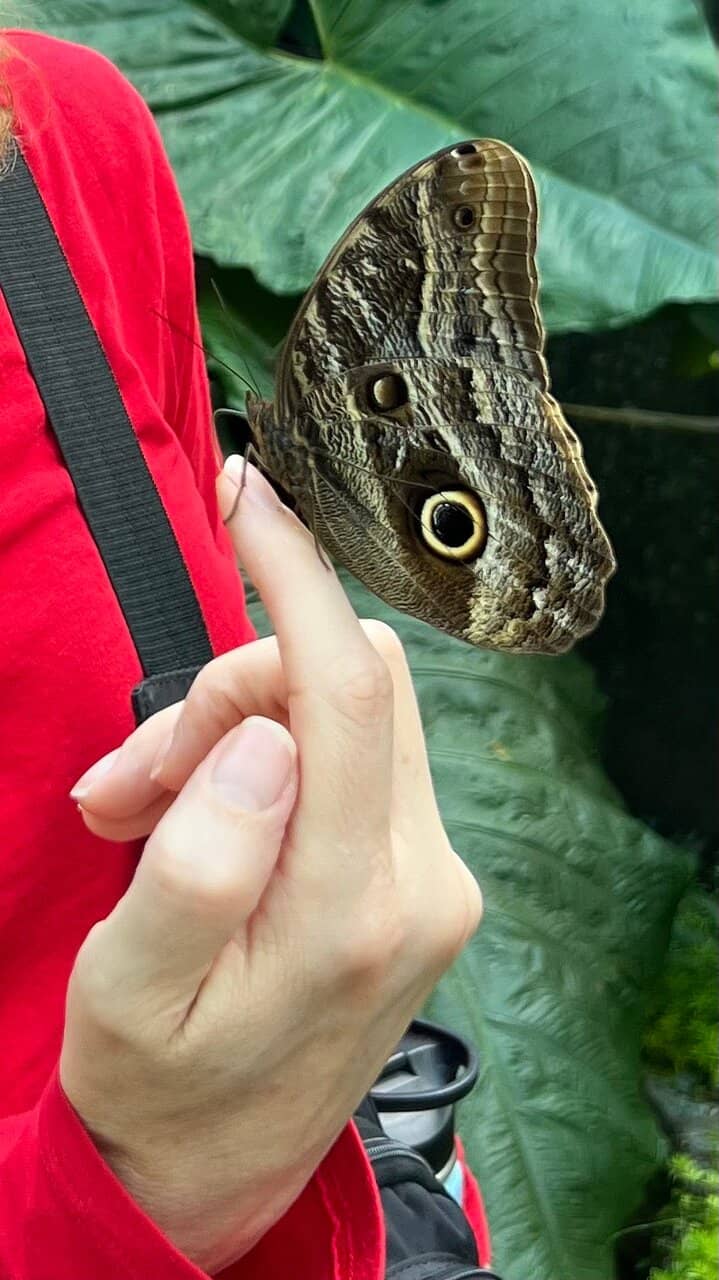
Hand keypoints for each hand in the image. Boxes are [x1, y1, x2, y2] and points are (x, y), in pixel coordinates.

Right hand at [63, 460, 481, 1272]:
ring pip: (353, 711)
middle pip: (348, 685)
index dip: (296, 577)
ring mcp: (434, 879)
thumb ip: (197, 863)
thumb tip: (260, 736)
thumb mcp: (130, 992)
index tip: (247, 497)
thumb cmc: (161, 1086)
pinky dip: (278, 754)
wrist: (221, 1169)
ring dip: (243, 724)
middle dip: (226, 691)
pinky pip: (359, 756)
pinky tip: (211, 818)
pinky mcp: (421, 876)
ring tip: (148, 807)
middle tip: (124, 780)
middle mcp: (423, 882)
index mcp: (354, 908)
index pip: (351, 687)